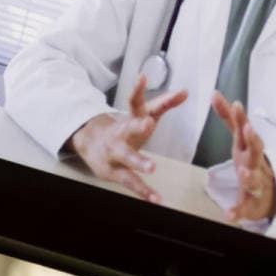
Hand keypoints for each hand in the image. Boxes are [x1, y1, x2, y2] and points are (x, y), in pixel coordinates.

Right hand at [68, 74, 186, 203]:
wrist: (90, 143)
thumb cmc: (123, 129)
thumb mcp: (142, 114)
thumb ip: (164, 104)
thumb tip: (186, 91)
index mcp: (129, 118)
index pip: (134, 101)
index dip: (138, 89)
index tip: (143, 76)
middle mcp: (120, 133)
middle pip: (128, 128)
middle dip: (138, 126)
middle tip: (148, 123)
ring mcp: (114, 152)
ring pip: (127, 157)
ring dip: (139, 162)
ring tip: (152, 167)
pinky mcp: (113, 171)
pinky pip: (130, 182)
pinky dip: (144, 191)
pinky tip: (156, 199)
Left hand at [211, 91, 275, 222]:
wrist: (271, 193)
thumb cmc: (251, 161)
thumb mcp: (240, 139)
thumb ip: (229, 118)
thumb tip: (215, 93)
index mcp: (249, 148)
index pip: (246, 130)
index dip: (241, 118)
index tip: (237, 105)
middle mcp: (255, 164)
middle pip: (256, 151)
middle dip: (253, 140)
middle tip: (248, 129)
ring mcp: (256, 184)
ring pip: (254, 179)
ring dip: (249, 175)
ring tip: (244, 172)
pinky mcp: (251, 204)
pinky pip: (244, 208)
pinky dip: (238, 211)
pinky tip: (230, 215)